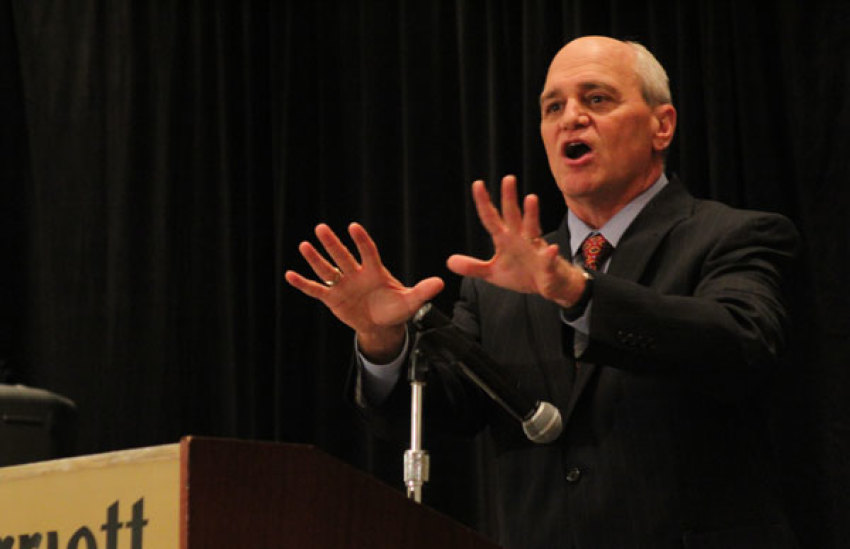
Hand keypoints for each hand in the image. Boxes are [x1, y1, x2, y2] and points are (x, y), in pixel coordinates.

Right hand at [285, 222, 443, 361]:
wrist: (382, 325)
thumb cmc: (396, 309)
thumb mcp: (411, 302)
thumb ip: (422, 291)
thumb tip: (440, 283)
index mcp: (374, 270)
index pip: (367, 251)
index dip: (361, 240)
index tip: (354, 227)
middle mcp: (356, 274)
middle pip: (343, 255)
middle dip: (332, 243)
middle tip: (321, 228)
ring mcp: (342, 285)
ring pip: (327, 269)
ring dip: (316, 258)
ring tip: (304, 245)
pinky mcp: (332, 298)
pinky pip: (316, 289)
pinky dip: (303, 283)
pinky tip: (290, 274)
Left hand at [446, 175, 585, 306]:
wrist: (548, 287)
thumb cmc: (521, 274)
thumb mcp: (492, 273)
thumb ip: (473, 267)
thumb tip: (449, 261)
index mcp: (505, 239)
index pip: (491, 218)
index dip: (484, 202)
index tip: (477, 184)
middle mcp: (520, 239)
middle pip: (513, 215)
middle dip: (509, 198)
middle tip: (507, 178)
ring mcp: (535, 250)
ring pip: (533, 229)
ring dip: (531, 214)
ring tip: (530, 198)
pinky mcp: (548, 265)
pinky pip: (549, 259)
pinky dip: (550, 255)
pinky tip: (551, 250)